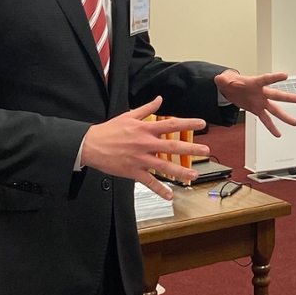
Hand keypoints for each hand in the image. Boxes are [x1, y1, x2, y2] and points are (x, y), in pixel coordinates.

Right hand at [80, 97, 208, 198]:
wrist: (90, 145)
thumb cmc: (109, 130)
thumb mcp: (128, 115)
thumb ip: (147, 109)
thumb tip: (159, 99)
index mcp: (145, 129)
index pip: (171, 124)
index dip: (188, 123)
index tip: (202, 124)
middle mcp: (145, 144)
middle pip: (172, 146)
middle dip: (191, 148)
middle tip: (206, 151)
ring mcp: (140, 159)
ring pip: (164, 166)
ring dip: (180, 171)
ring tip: (194, 175)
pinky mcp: (133, 171)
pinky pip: (149, 182)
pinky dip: (159, 189)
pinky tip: (169, 195)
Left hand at [214, 70, 295, 136]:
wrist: (230, 89)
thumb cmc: (231, 82)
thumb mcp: (224, 79)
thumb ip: (223, 79)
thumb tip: (219, 79)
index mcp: (255, 83)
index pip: (266, 79)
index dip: (275, 77)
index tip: (285, 75)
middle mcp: (261, 93)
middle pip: (277, 95)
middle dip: (289, 98)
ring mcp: (261, 102)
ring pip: (275, 110)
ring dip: (285, 116)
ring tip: (295, 122)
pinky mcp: (257, 110)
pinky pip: (266, 120)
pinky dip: (271, 127)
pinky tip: (278, 133)